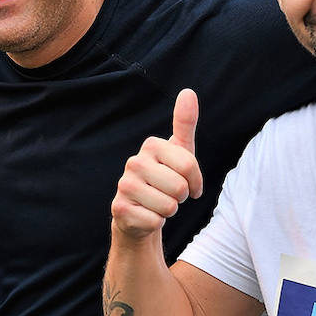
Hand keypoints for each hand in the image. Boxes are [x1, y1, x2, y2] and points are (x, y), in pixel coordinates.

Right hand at [110, 89, 203, 238]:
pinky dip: (156, 224)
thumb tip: (188, 92)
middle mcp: (134, 162)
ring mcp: (124, 186)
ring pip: (168, 206)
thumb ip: (185, 124)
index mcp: (151, 146)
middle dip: (181, 198)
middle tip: (170, 195)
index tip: (191, 185)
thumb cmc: (165, 180)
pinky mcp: (119, 209)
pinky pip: (155, 222)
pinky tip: (146, 215)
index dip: (196, 182)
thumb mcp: (180, 153)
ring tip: (157, 204)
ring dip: (169, 211)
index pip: (189, 165)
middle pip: (179, 187)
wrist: (140, 214)